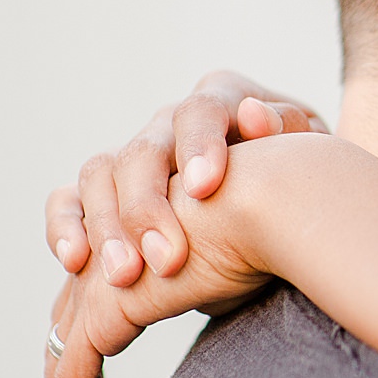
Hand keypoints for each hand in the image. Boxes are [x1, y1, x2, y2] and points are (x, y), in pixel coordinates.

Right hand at [44, 69, 325, 287]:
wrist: (283, 194)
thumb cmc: (302, 171)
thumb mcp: (312, 150)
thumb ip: (291, 130)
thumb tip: (256, 116)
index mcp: (221, 101)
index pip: (201, 112)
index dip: (198, 147)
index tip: (205, 190)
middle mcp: (169, 123)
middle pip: (142, 151)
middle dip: (148, 208)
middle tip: (167, 261)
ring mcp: (134, 154)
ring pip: (99, 176)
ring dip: (108, 228)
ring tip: (126, 276)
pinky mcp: (105, 189)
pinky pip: (68, 200)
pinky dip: (65, 226)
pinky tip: (76, 261)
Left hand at [44, 165, 274, 377]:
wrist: (273, 201)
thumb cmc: (275, 228)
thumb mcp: (235, 276)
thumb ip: (214, 296)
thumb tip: (235, 329)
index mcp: (131, 248)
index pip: (91, 319)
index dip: (102, 371)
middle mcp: (104, 260)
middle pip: (69, 343)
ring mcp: (97, 282)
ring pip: (66, 367)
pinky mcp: (103, 307)